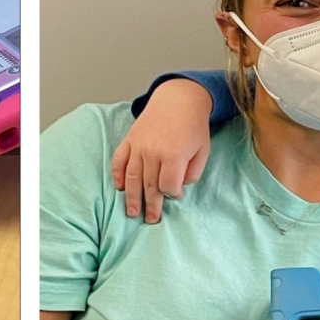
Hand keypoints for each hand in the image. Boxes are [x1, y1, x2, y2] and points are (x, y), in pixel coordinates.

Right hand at [109, 80, 214, 223]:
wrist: (178, 99)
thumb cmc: (193, 126)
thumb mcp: (203, 150)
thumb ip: (193, 172)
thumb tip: (178, 187)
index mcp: (173, 155)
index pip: (168, 185)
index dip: (172, 194)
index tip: (176, 195)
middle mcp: (153, 152)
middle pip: (149, 185)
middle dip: (150, 205)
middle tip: (149, 220)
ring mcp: (138, 145)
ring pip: (131, 177)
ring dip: (131, 197)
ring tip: (131, 212)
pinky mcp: (130, 139)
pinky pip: (119, 160)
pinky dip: (117, 174)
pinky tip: (118, 187)